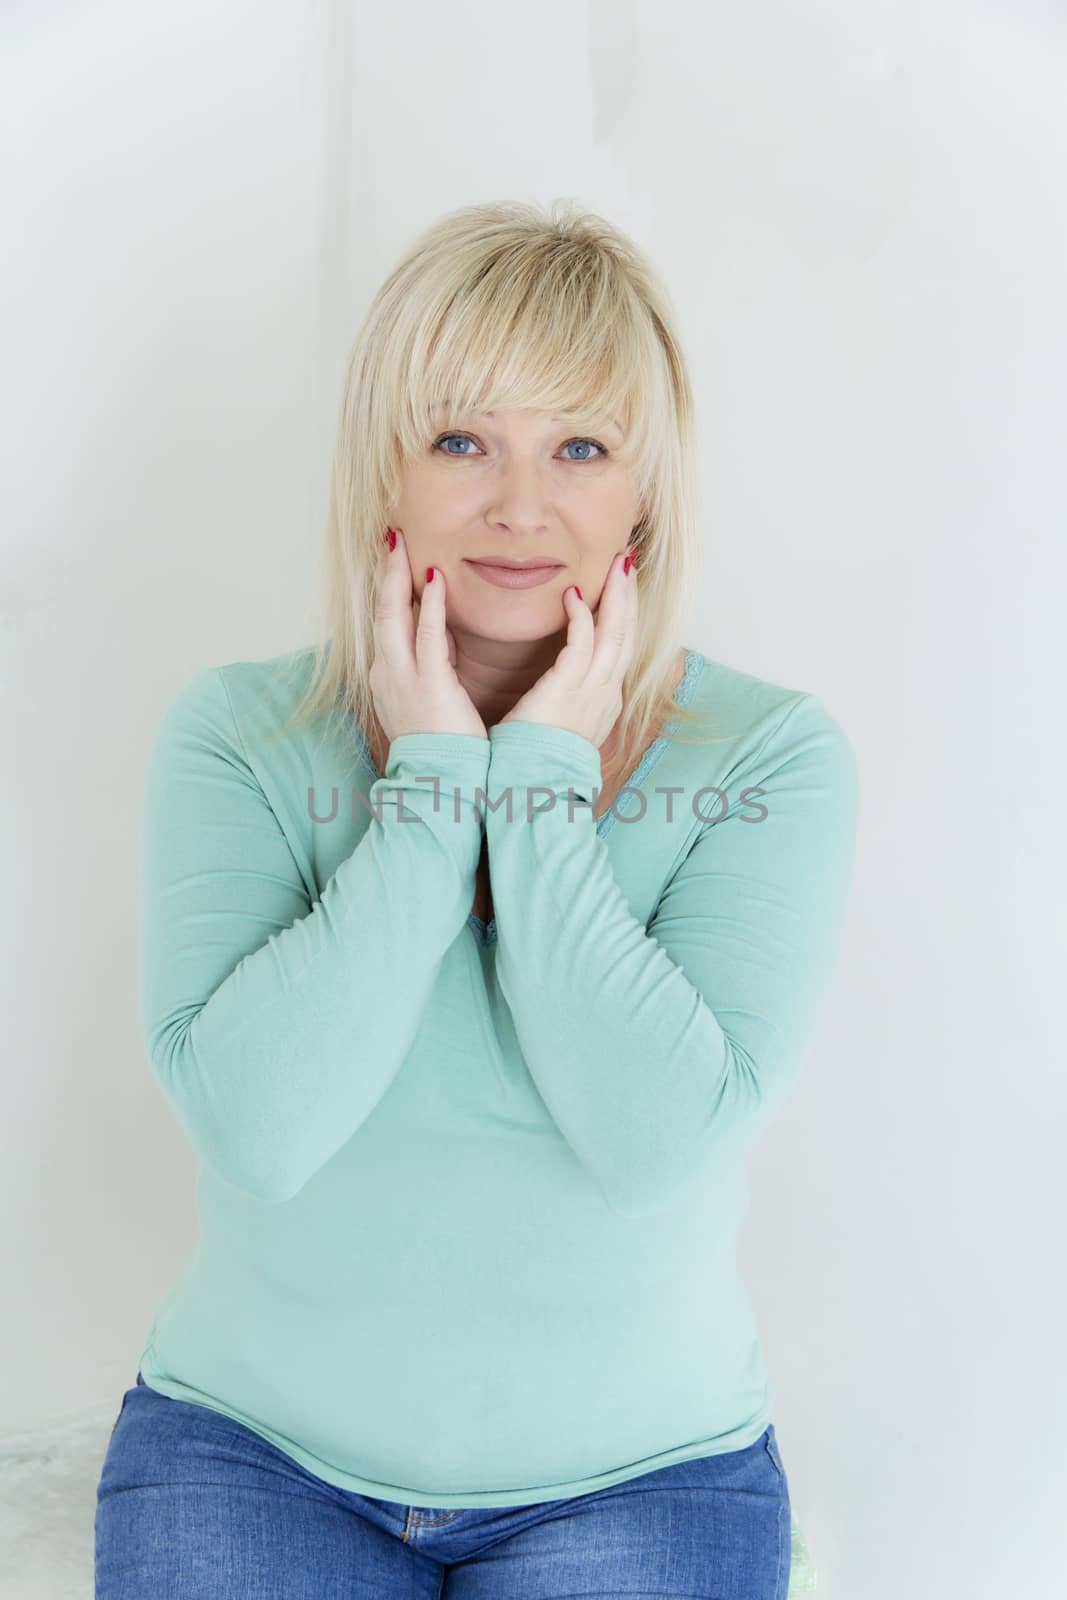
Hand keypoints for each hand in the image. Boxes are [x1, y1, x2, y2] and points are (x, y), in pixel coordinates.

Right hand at [369, 530, 488, 741]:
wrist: (438, 782)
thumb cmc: (439, 744)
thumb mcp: (430, 696)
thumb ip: (433, 664)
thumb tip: (440, 634)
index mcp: (388, 676)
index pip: (386, 623)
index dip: (389, 588)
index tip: (394, 558)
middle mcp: (388, 673)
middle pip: (382, 611)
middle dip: (386, 572)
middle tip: (392, 537)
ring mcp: (402, 679)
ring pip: (393, 617)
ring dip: (397, 577)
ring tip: (402, 544)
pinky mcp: (427, 685)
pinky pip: (426, 637)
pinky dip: (428, 606)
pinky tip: (434, 580)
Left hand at [497, 547, 638, 746]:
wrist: (533, 789)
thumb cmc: (537, 758)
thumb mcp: (560, 724)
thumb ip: (565, 699)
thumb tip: (559, 685)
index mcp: (604, 701)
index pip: (622, 648)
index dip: (624, 614)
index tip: (621, 585)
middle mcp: (606, 694)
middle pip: (627, 635)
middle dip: (629, 595)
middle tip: (626, 560)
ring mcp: (592, 693)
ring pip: (616, 634)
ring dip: (617, 595)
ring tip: (616, 563)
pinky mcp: (568, 691)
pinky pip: (583, 646)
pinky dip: (583, 618)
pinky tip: (574, 595)